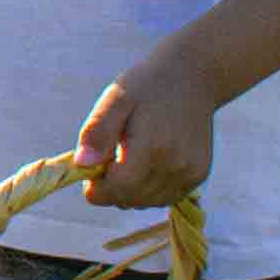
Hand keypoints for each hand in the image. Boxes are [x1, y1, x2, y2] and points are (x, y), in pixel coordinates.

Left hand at [70, 46, 217, 212]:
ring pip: (144, 202)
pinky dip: (148, 188)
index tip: (91, 167)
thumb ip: (97, 131)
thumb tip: (82, 164)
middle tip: (111, 153)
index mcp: (152, 147)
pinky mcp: (198, 176)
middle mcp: (175, 166)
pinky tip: (147, 161)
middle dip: (111, 185)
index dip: (95, 185)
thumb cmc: (147, 86)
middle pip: (128, 199)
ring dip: (129, 188)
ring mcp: (189, 173)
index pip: (115, 190)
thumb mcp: (116, 98)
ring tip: (131, 154)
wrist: (193, 77)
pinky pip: (163, 197)